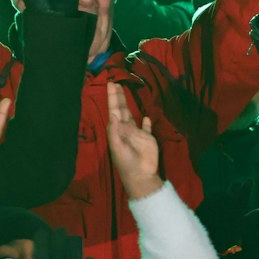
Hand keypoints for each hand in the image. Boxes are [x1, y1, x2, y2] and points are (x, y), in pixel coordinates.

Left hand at [105, 82, 160, 198]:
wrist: (140, 176)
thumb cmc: (127, 163)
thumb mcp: (118, 147)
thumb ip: (114, 131)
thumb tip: (113, 113)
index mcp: (117, 130)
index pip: (114, 110)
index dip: (112, 98)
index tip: (110, 84)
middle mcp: (126, 129)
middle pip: (121, 110)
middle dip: (118, 97)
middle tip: (115, 82)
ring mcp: (137, 134)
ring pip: (131, 115)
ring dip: (128, 104)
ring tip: (125, 92)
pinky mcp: (147, 138)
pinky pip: (146, 127)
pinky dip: (145, 122)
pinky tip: (144, 116)